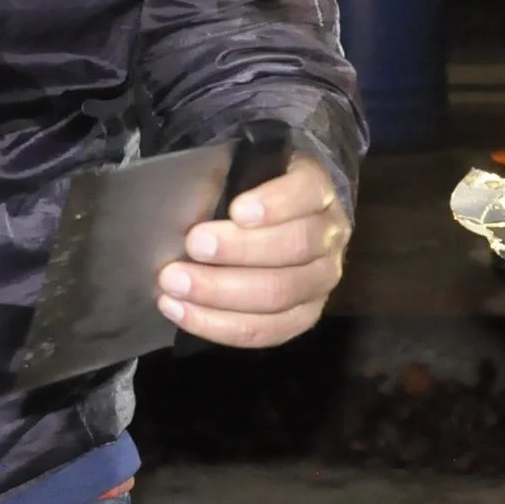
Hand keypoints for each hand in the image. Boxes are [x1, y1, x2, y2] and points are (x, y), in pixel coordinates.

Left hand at [157, 155, 348, 348]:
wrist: (277, 226)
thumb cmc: (249, 195)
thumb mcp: (243, 173)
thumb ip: (223, 180)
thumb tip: (190, 202)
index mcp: (318, 191)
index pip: (308, 192)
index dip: (276, 203)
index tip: (236, 210)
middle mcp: (330, 236)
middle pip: (295, 247)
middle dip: (238, 250)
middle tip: (191, 247)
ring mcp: (322, 280)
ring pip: (280, 294)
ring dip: (220, 293)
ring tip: (174, 285)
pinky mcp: (305, 316)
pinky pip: (268, 331)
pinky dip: (220, 325)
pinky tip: (181, 311)